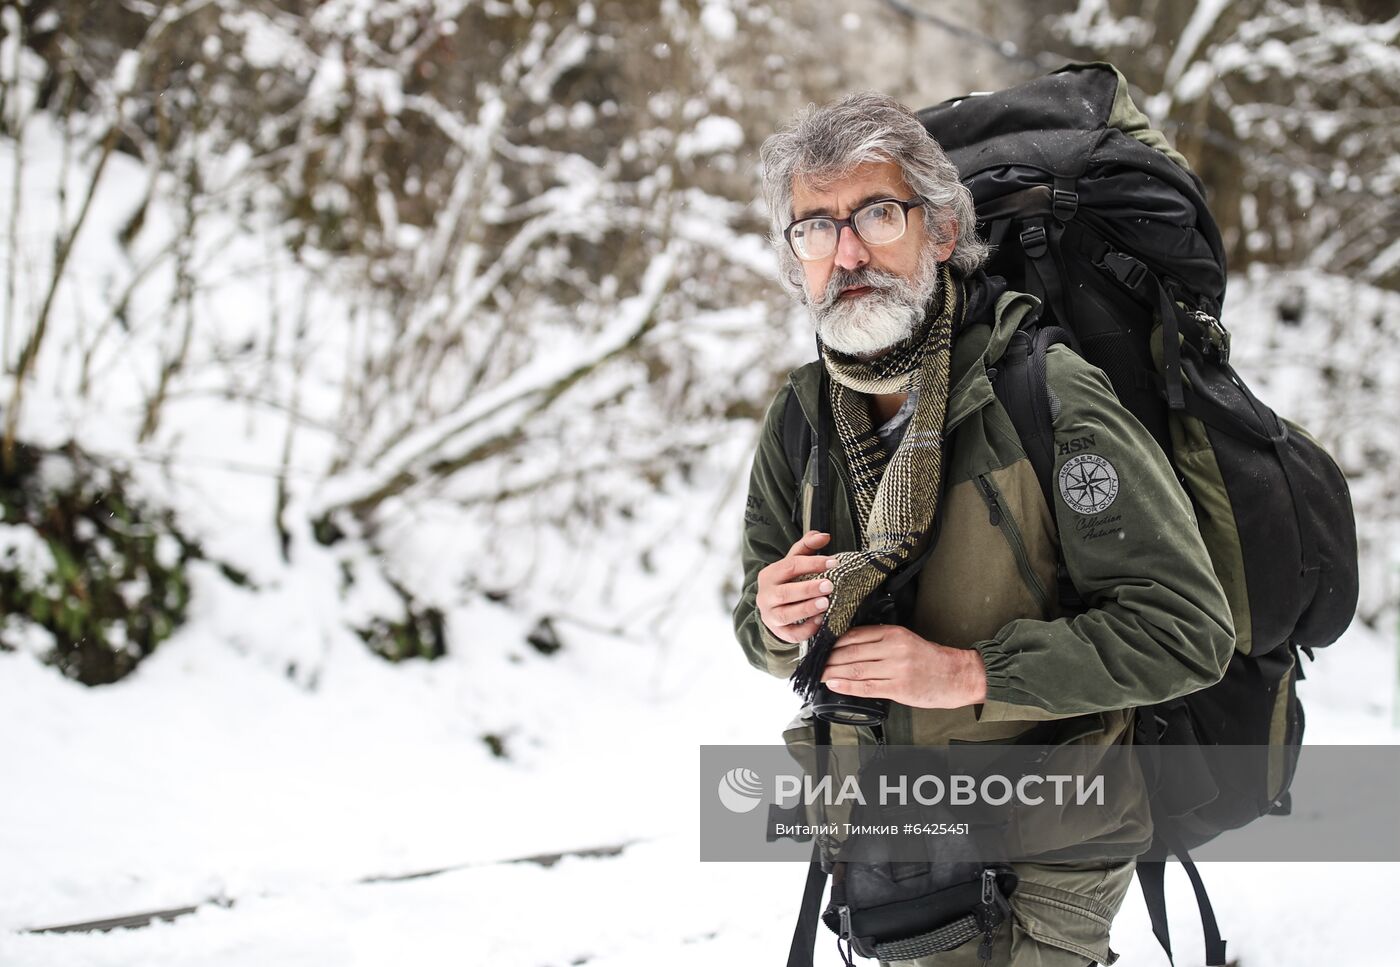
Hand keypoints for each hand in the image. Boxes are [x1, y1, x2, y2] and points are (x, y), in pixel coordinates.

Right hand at [757, 531, 837, 642]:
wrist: (774, 608)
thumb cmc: (788, 581)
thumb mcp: (794, 562)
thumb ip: (807, 546)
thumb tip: (824, 535)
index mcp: (769, 575)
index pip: (790, 566)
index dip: (812, 563)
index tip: (834, 562)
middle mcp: (765, 596)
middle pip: (785, 592)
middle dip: (808, 589)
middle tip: (829, 585)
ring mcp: (770, 616)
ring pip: (786, 614)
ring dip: (807, 608)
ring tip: (826, 603)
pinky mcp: (779, 632)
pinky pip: (792, 633)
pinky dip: (806, 629)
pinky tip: (820, 621)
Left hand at [820, 624, 987, 708]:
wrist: (956, 675)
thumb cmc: (929, 659)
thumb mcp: (905, 640)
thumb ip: (879, 641)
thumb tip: (848, 645)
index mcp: (893, 633)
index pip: (853, 635)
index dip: (832, 642)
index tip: (819, 646)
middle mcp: (893, 648)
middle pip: (850, 652)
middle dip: (827, 658)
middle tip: (811, 663)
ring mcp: (895, 668)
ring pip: (855, 669)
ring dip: (831, 672)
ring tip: (817, 675)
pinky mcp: (898, 687)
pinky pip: (865, 686)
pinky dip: (846, 685)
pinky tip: (833, 684)